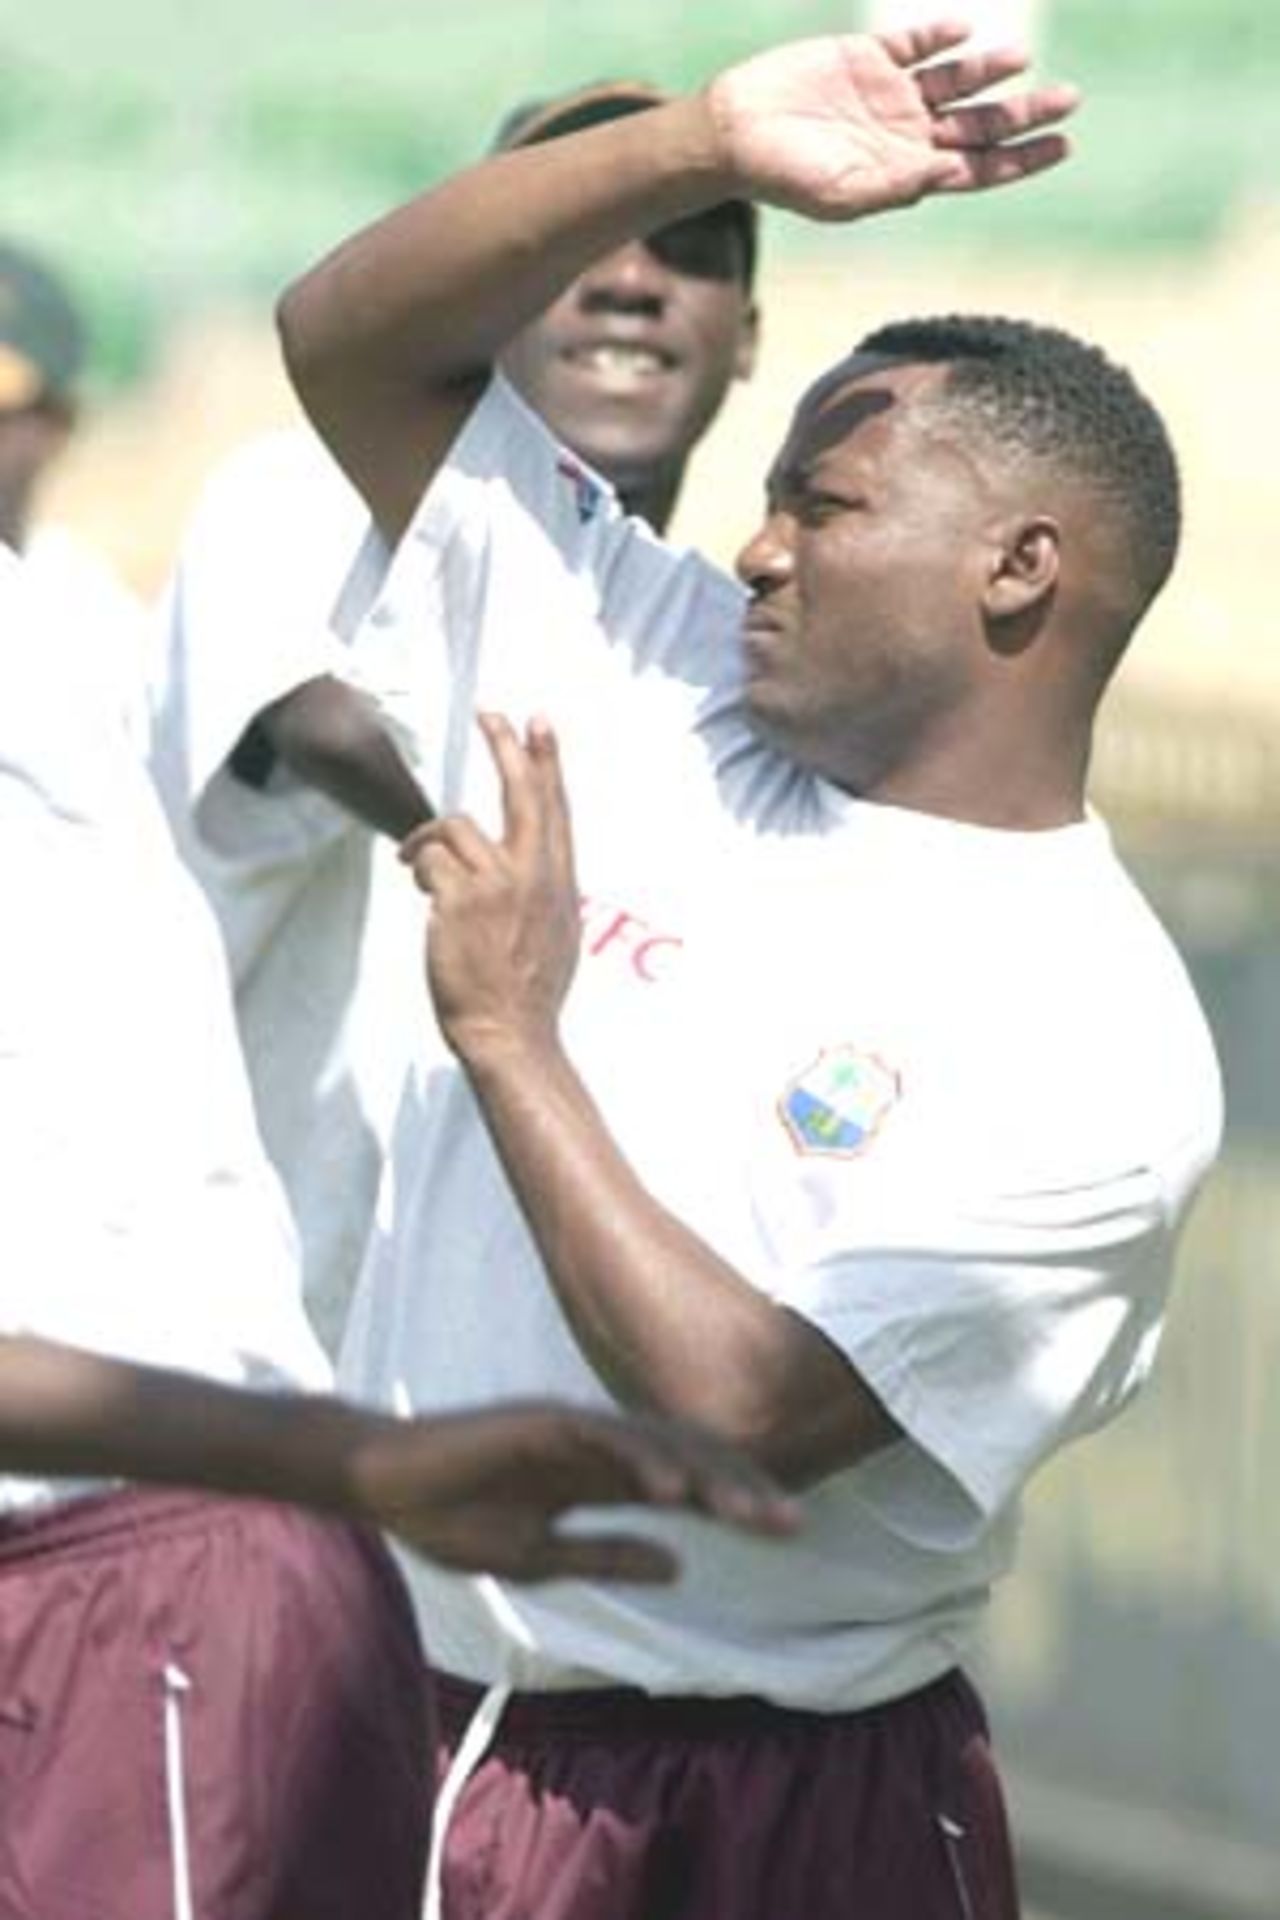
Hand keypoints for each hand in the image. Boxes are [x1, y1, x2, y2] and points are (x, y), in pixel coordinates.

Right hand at [347, 1400, 800, 1581]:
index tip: (788, 1529)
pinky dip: (637, 1457)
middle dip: (739, 1488)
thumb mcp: (541, 1555)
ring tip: (749, 1509)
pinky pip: (598, 1437)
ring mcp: (568, 1428)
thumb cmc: (454, 1515)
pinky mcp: (536, 1421)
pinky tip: (671, 1488)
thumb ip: (607, 1554)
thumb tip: (681, 1563)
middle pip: (684, 1458)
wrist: (384, 1484)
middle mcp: (595, 1445)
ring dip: (702, 1474)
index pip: (683, 1485)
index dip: (734, 1502)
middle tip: (793, 1522)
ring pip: (652, 1443)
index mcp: (599, 1477)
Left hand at [401, 712, 579, 1059]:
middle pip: (520, 793)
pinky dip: (420, 874)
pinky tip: (423, 896)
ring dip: (432, 844)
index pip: (556, 808)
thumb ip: (544, 894)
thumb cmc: (530, 994)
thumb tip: (527, 873)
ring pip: (455, 828)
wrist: (511, 1030)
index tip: (539, 724)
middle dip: (506, 746)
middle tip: (493, 714)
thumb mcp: (560, 934)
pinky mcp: (459, 898)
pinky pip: (429, 861)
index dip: (547, 761)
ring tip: (421, 869)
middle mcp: (533, 873)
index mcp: (561, 881)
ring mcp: (497, 883)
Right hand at [707, 21, 1079, 217]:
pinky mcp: (867, 58)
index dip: (1021, 159)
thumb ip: (899, 183)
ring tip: (1022, 58)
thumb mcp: (842, 194)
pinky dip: (941, 36)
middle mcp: (908, 134)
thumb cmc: (783, 178)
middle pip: (980, 123)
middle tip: (1068, 99)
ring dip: (990, 70)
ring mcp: (890, 95)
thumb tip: (953, 169)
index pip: (979, 167)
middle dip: (1024, 113)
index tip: (1062, 147)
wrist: (734, 135)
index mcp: (908, 173)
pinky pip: (915, 43)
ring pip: (957, 81)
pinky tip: (965, 30)